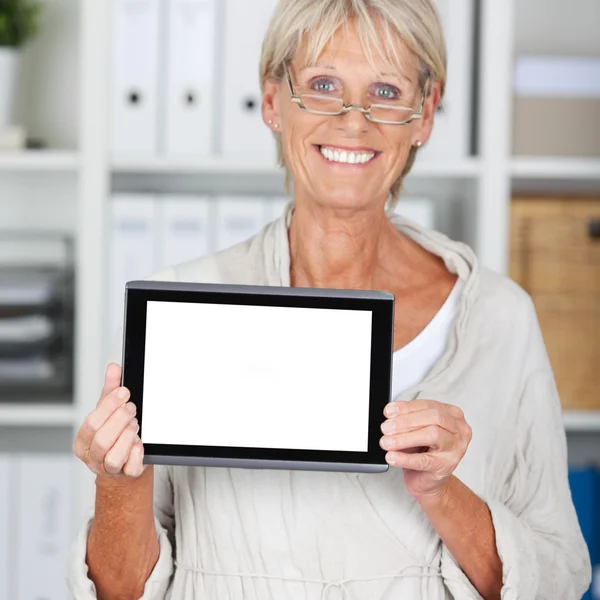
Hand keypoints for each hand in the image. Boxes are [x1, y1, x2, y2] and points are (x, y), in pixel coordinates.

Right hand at [73, 363, 147, 479]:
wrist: (127, 460)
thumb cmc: (114, 433)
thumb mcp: (110, 411)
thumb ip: (110, 389)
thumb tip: (114, 367)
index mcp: (83, 441)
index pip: (91, 422)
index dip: (109, 406)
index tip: (124, 392)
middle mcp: (92, 457)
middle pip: (101, 439)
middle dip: (119, 419)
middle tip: (132, 408)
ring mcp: (109, 469)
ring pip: (114, 456)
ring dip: (127, 436)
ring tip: (135, 424)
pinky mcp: (127, 475)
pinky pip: (131, 467)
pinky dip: (137, 453)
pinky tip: (140, 442)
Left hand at [379, 400, 471, 501]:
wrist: (428, 480)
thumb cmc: (423, 450)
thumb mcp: (415, 430)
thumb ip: (407, 419)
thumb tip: (390, 413)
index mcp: (452, 415)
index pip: (428, 405)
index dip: (406, 408)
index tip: (388, 411)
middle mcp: (459, 429)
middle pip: (433, 418)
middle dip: (405, 422)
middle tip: (385, 428)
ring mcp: (455, 448)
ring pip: (432, 435)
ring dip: (404, 438)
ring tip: (386, 442)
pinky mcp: (446, 466)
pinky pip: (424, 460)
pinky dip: (405, 458)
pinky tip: (392, 457)